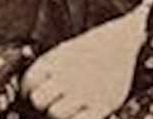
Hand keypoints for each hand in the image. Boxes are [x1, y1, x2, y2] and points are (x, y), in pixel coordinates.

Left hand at [20, 6, 146, 118]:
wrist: (124, 42)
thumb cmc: (90, 49)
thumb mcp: (63, 51)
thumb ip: (46, 71)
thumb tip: (29, 92)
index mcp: (55, 61)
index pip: (28, 83)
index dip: (28, 92)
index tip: (34, 94)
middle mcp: (67, 75)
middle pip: (38, 101)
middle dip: (43, 104)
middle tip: (53, 102)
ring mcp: (85, 91)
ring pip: (56, 114)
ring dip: (61, 113)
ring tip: (71, 107)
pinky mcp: (103, 104)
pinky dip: (79, 118)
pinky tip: (84, 111)